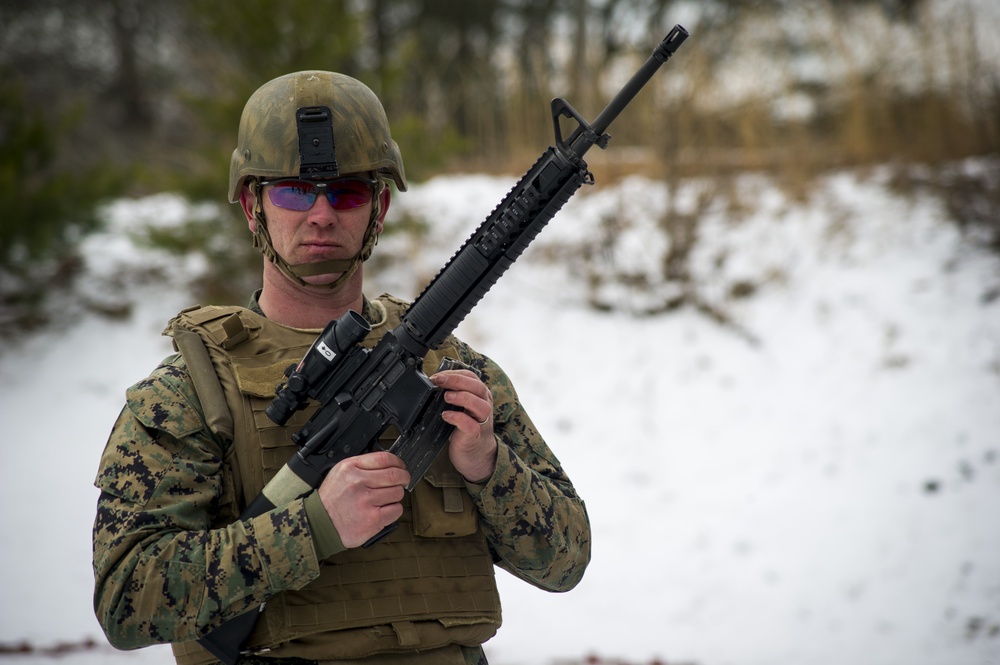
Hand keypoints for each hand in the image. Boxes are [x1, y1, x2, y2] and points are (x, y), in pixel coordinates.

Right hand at [316, 451, 409, 547]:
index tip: (401, 467)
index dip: (398, 462)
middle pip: (395, 475)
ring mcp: (366, 501)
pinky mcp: (372, 519)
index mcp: (350, 467)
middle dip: (404, 478)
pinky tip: (384, 511)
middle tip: (403, 481)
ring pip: (397, 492)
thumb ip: (362, 466)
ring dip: (396, 496)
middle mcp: (358, 482)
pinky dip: (394, 510)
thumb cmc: (331, 500)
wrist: (319, 524)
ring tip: (386, 499)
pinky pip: (396, 510)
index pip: (384, 458)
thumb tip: (388, 464)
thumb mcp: (340, 473)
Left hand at [430, 369, 497, 483]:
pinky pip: (470, 425)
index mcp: (480, 395)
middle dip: (457, 381)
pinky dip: (458, 418)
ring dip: (462, 397)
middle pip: (477, 387)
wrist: (475, 454)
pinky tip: (446, 415)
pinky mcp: (475, 435)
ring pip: (480, 405)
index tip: (437, 376)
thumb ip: (453, 395)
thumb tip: (432, 383)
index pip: (471, 377)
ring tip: (446, 397)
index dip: (454, 373)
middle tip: (439, 381)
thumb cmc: (465, 428)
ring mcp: (481, 421)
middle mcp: (484, 405)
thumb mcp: (461, 407)